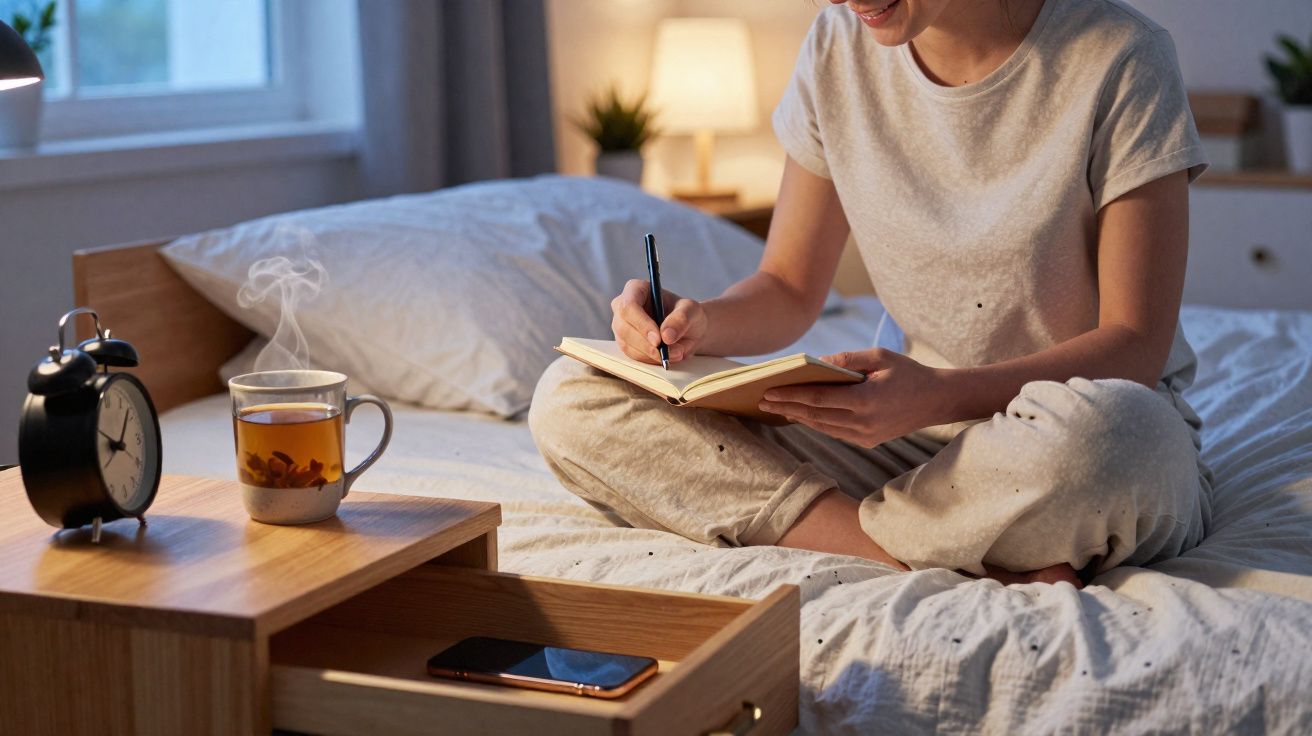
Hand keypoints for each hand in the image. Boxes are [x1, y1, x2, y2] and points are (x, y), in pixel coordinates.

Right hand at [610, 279, 707, 364]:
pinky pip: (633, 356)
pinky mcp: (625, 343)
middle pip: (623, 328)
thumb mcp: (691, 311)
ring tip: (675, 352)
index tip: (658, 339)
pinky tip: (666, 356)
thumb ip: (681, 319)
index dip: (641, 324)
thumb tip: (666, 335)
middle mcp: (622, 307)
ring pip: (627, 345)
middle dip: (646, 344)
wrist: (688, 330)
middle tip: (666, 353)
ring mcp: (621, 326)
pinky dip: (651, 360)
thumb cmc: (687, 314)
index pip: (628, 306)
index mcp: (636, 289)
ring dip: (651, 354)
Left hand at [757, 349, 952, 446]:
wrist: (937, 401)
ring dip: (798, 417)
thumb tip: (817, 362)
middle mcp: (863, 422)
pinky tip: (801, 415)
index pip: (818, 398)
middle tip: (762, 400)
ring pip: (822, 427)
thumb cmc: (908, 373)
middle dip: (787, 407)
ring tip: (776, 408)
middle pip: (815, 415)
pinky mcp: (868, 441)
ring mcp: (865, 435)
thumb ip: (847, 360)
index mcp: (865, 400)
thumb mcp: (880, 357)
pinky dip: (816, 423)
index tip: (769, 391)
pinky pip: (835, 432)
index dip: (791, 395)